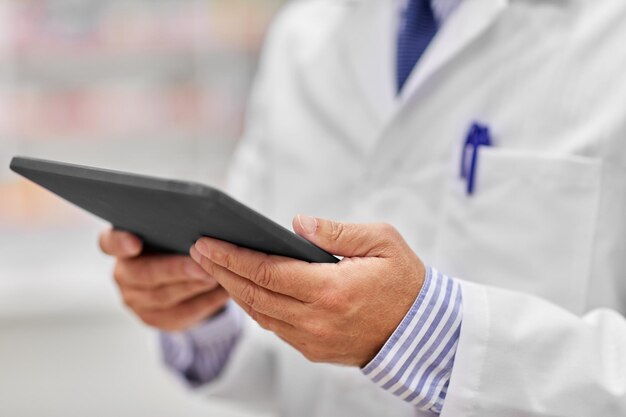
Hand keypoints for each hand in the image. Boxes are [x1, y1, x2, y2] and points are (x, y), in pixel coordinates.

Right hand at [99, 228, 228, 330]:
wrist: (181, 278)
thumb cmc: (177, 244)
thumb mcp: (174, 231)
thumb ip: (178, 225)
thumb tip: (203, 219)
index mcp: (121, 244)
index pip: (109, 242)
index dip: (120, 243)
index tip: (135, 243)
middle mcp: (123, 274)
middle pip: (143, 274)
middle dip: (174, 269)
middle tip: (200, 265)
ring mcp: (135, 299)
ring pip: (163, 296)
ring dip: (193, 286)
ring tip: (216, 276)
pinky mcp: (154, 318)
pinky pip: (180, 313)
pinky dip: (205, 302)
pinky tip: (223, 292)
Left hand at [190, 215, 424, 366]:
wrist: (424, 331)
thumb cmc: (405, 280)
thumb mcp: (382, 241)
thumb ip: (337, 231)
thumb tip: (297, 224)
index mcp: (331, 290)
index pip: (267, 272)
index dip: (232, 256)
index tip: (207, 242)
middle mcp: (317, 320)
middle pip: (254, 294)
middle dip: (221, 271)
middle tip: (197, 251)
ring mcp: (314, 340)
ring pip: (260, 314)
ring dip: (233, 290)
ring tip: (214, 267)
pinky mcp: (315, 351)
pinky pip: (275, 328)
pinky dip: (255, 308)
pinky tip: (245, 290)